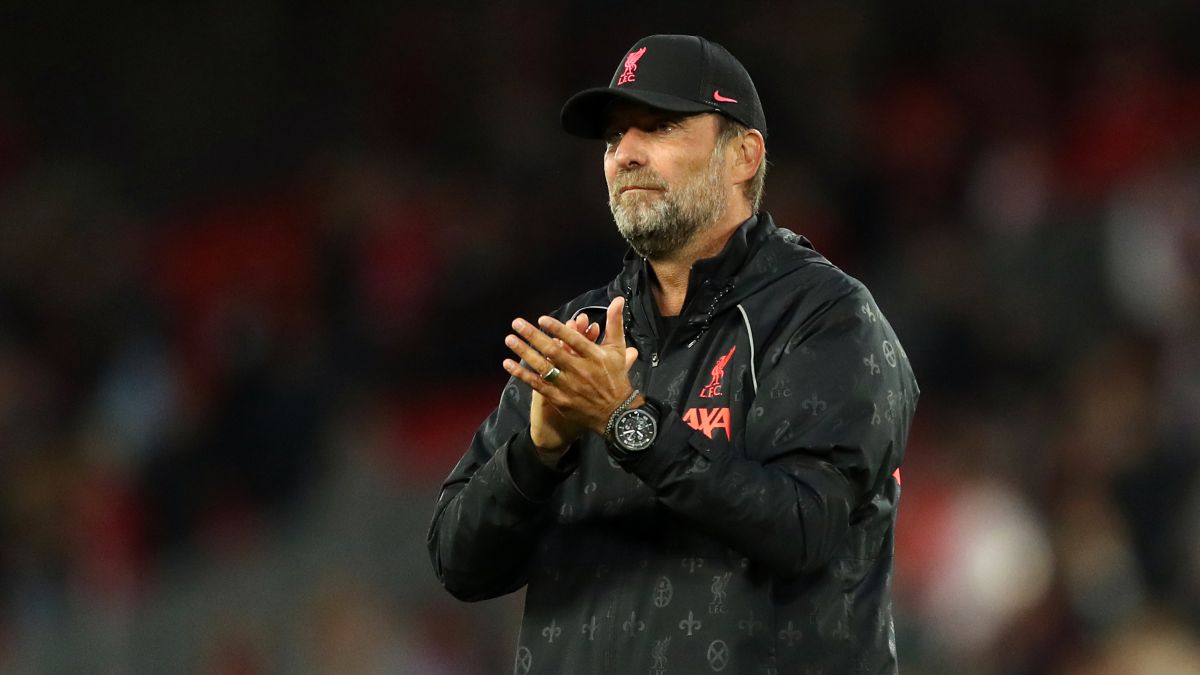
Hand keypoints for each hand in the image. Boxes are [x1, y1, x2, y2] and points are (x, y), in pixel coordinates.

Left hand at [503, 297, 638, 438]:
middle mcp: (581, 370)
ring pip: (543, 367)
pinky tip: (508, 364)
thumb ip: (614, 323)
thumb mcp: (617, 349)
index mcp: (595, 356)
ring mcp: (569, 386)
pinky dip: (522, 374)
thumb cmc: (616, 377)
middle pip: (554, 351)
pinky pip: (537, 385)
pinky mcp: (560, 399)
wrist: (615, 414)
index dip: (557, 329)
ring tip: (510, 339)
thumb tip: (618, 299)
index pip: (574, 340)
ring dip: (524, 352)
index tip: (542, 319)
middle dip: (534, 336)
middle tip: (517, 323)